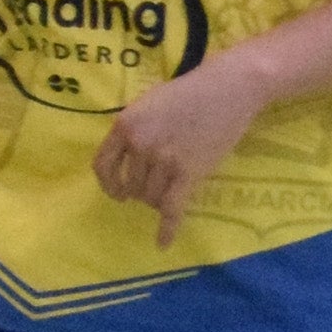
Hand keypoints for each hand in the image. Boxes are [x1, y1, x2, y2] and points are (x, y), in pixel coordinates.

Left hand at [90, 49, 279, 246]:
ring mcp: (164, 159)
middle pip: (132, 187)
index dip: (108, 184)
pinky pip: (172, 209)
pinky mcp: (189, 172)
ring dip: (159, 199)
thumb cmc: (190, 92)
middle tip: (160, 183)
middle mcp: (140, 144)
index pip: (102, 166)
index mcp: (125, 126)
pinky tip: (162, 244)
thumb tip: (123, 160)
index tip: (118, 192)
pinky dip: (167, 229)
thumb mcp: (149, 104)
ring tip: (174, 187)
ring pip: (152, 198)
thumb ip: (133, 130)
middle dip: (143, 190)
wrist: (229, 87)